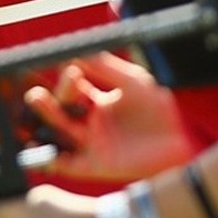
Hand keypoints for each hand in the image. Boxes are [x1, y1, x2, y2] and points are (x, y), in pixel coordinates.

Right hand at [25, 53, 192, 181]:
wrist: (181, 140)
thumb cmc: (160, 108)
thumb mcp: (132, 80)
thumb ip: (104, 66)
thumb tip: (73, 52)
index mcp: (98, 102)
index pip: (72, 89)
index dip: (68, 81)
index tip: (72, 72)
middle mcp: (90, 123)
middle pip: (58, 110)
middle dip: (44, 100)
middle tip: (36, 92)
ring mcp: (91, 145)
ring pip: (58, 132)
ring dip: (44, 118)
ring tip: (36, 101)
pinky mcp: (94, 165)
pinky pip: (65, 164)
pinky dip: (48, 158)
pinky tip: (36, 147)